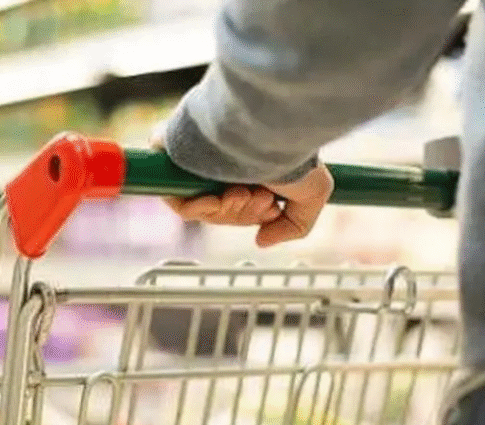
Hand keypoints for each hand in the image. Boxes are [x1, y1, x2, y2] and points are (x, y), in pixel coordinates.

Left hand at [149, 135, 333, 247]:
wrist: (273, 124)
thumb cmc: (294, 151)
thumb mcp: (313, 194)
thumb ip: (293, 225)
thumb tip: (260, 241)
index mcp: (245, 165)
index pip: (235, 205)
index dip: (251, 215)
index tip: (271, 208)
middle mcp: (219, 160)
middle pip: (218, 210)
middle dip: (243, 213)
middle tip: (262, 198)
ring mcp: (195, 157)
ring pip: (200, 208)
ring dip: (227, 211)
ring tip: (247, 192)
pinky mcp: (171, 150)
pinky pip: (175, 197)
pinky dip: (199, 207)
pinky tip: (225, 196)